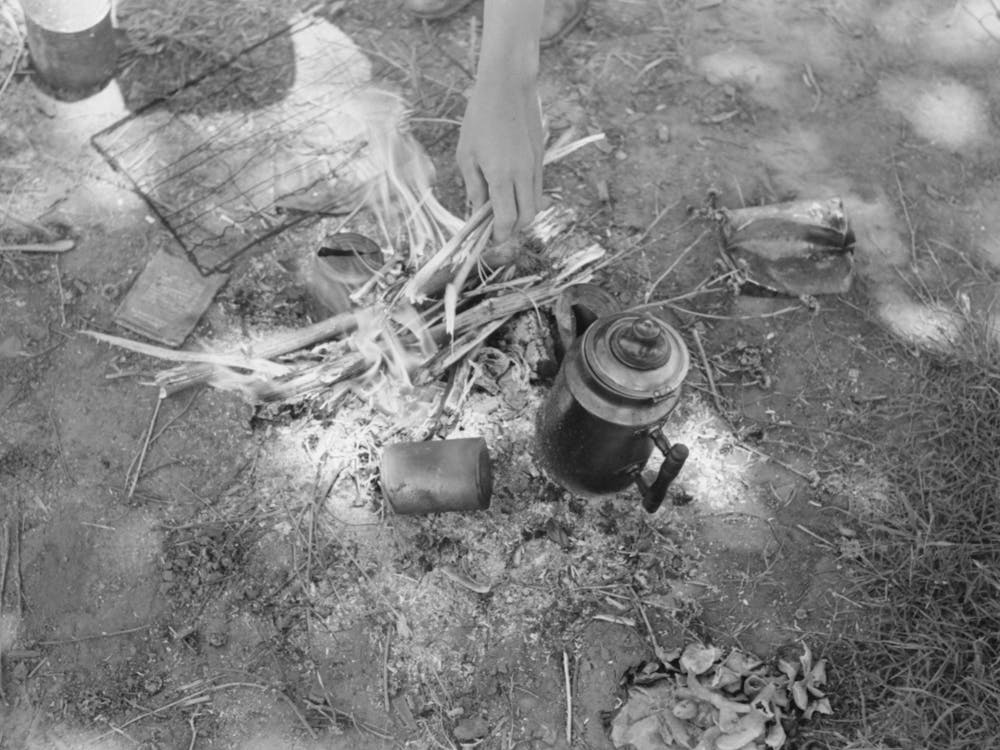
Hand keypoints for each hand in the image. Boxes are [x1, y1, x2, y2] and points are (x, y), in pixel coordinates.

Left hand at [457, 74, 542, 241]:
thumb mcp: (466, 154)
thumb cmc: (480, 118)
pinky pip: (538, 188)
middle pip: (526, 218)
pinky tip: (512, 190)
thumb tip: (477, 212)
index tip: (490, 239)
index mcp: (501, 176)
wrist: (508, 87)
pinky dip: (527, 197)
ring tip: (504, 209)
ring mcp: (535, 166)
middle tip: (497, 227)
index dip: (500, 235)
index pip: (507, 219)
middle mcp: (523, 175)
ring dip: (522, 214)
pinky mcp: (541, 158)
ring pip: (537, 205)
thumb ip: (474, 186)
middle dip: (513, 229)